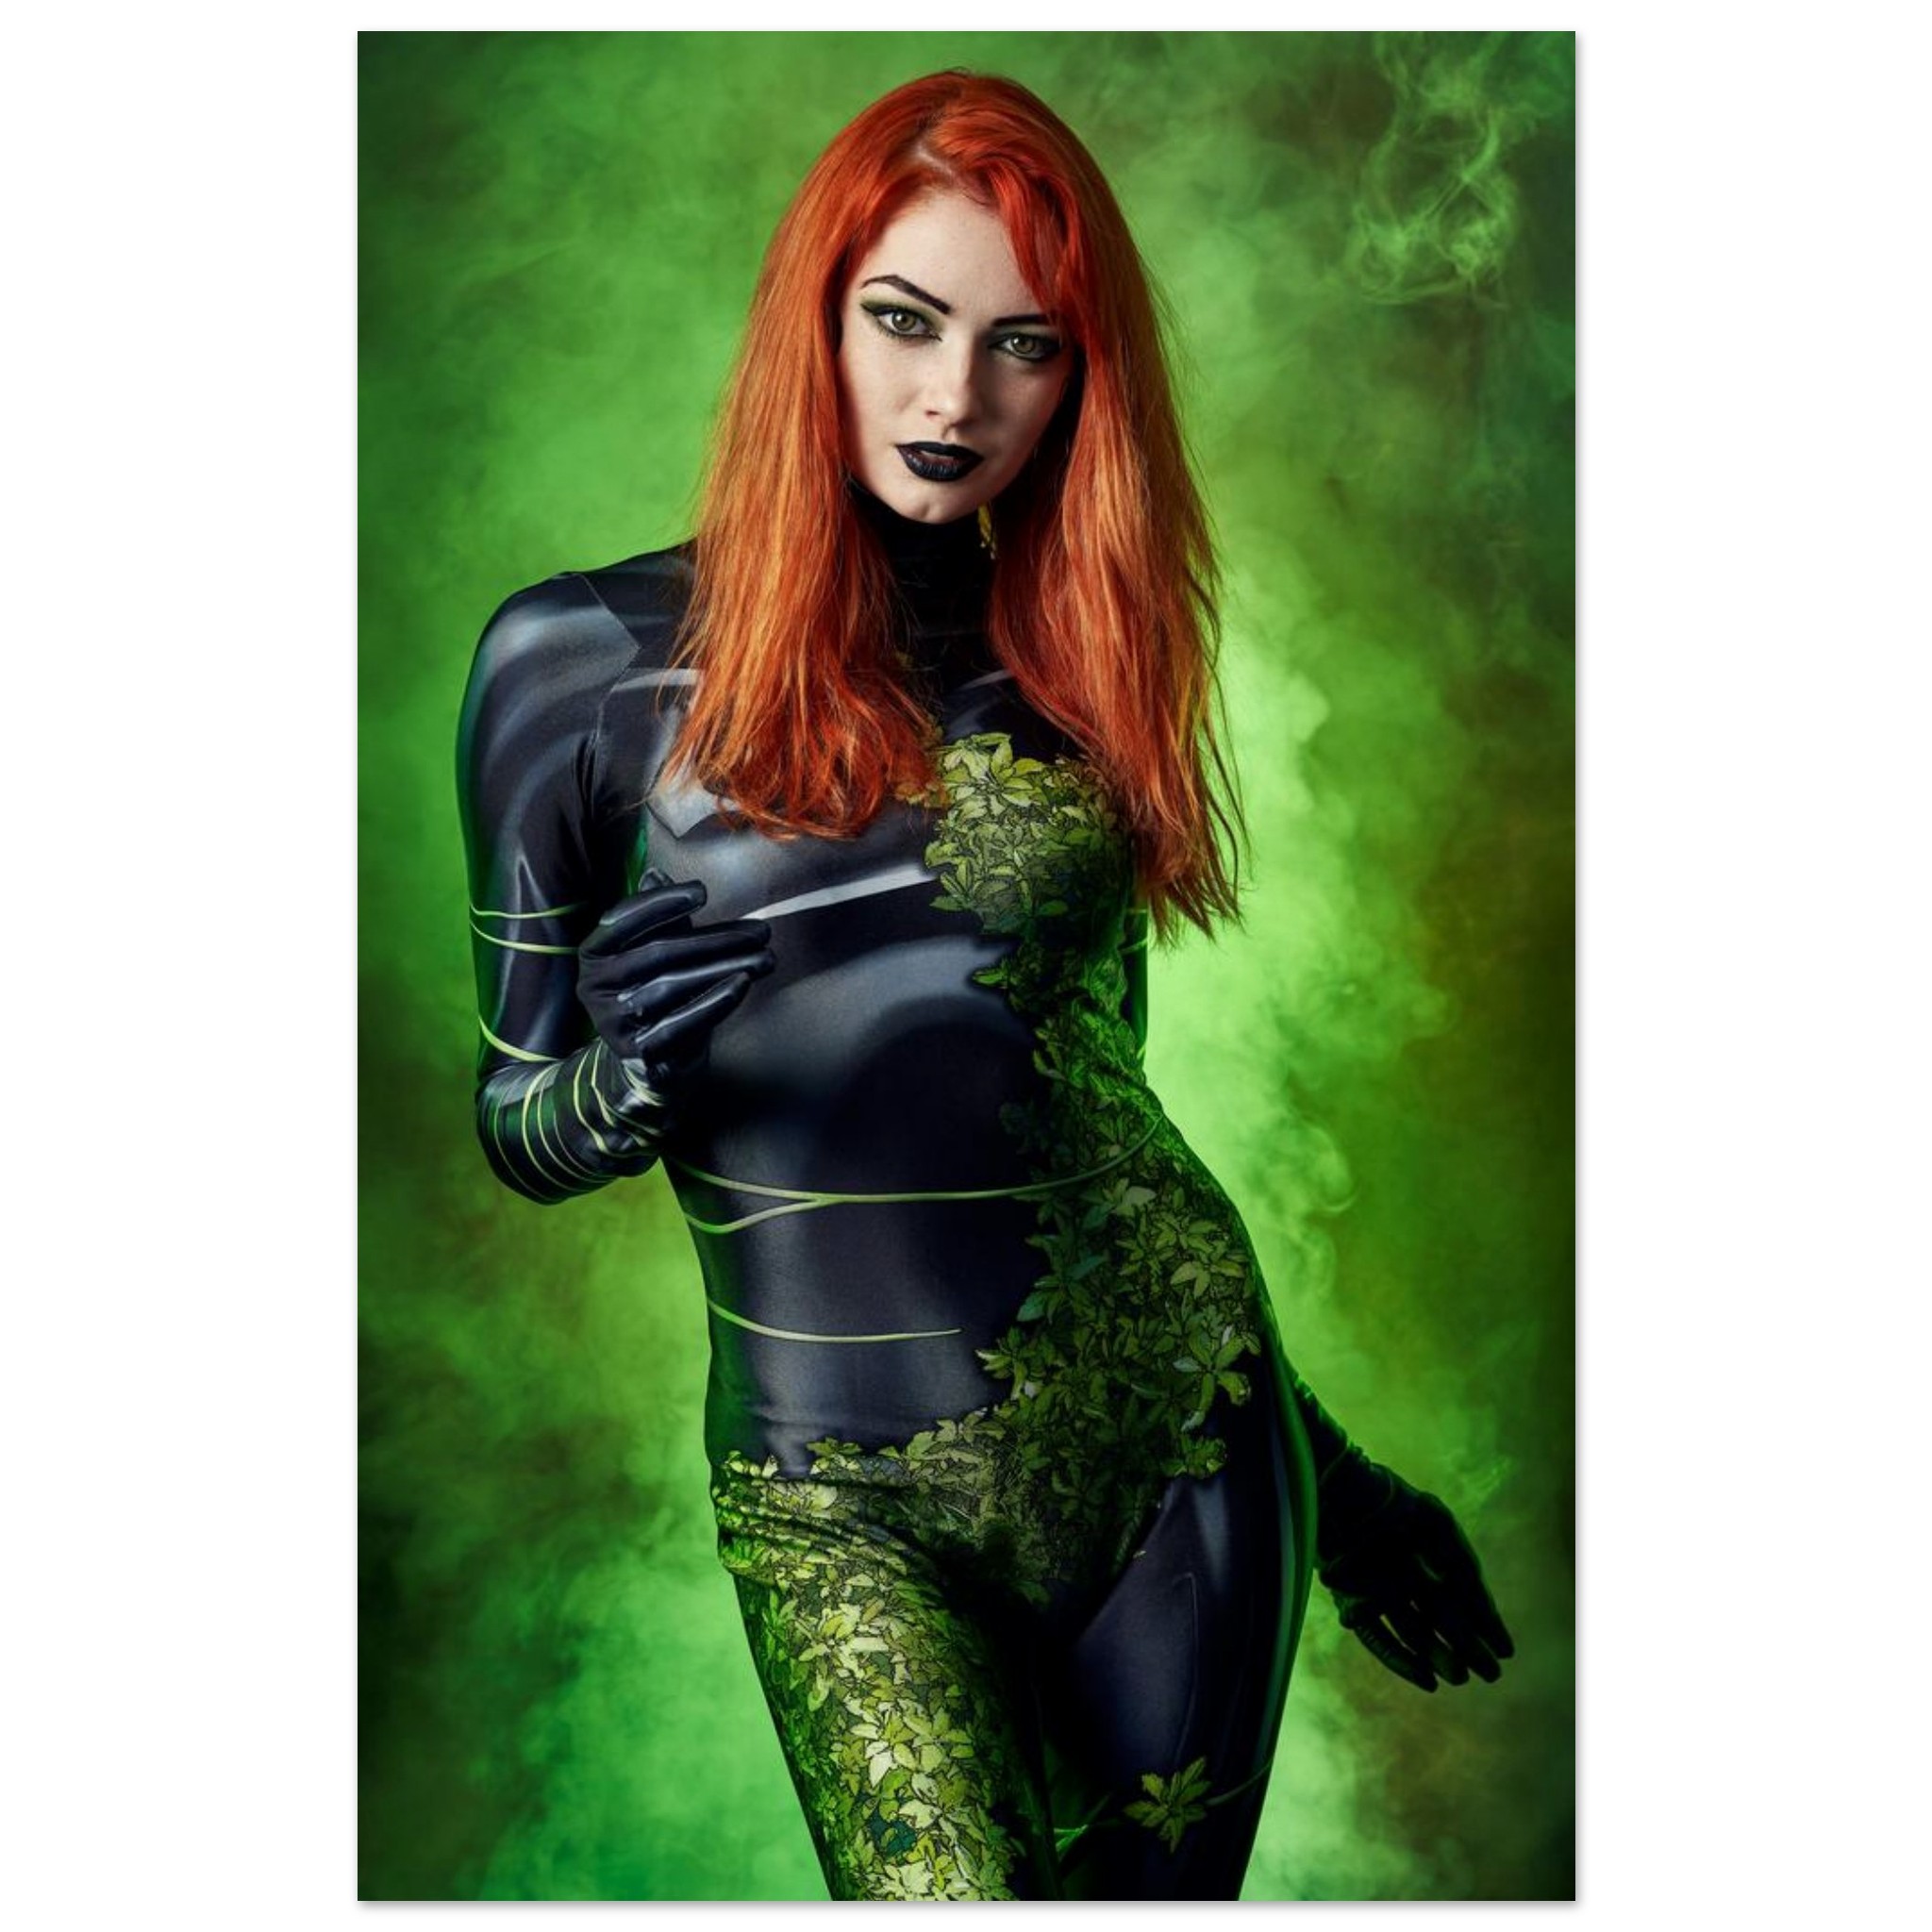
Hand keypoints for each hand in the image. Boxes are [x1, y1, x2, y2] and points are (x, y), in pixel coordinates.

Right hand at [576, 868, 773, 1129]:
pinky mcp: (637, 1050)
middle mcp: (594, 985)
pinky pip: (682, 1022)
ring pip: (674, 985)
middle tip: (761, 932)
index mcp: (594, 952)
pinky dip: (716, 1001)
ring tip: (766, 958)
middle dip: (715, 939)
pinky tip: (744, 983)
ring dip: (726, 967)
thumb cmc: (656, 989)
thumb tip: (656, 872)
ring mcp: (613, 1021)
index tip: (703, 892)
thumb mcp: (653, 949)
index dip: (661, 903)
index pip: (623, 920)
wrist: (652, 1058)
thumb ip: (655, 917)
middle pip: (659, 953)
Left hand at [1316, 1466, 1513, 1692]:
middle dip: (1468, 1647)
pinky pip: (1377, 1638)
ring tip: (1461, 1676)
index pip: (1464, 1598)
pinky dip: (1400, 1658)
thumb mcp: (1435, 1521)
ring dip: (1437, 1655)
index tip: (1506, 1649)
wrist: (1336, 1488)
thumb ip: (1458, 1556)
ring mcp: (1379, 1591)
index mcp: (1430, 1554)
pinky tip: (1426, 1678)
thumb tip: (1475, 1598)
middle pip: (1442, 1620)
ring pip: (1414, 1632)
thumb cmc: (1384, 1497)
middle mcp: (1406, 1576)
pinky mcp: (1351, 1602)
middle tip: (1493, 1674)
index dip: (1485, 1623)